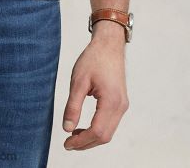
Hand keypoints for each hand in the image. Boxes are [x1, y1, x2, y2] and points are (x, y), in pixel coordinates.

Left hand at [62, 25, 129, 150]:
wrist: (108, 45)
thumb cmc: (93, 59)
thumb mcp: (78, 81)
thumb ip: (73, 106)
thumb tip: (67, 129)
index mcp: (111, 101)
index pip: (97, 131)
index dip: (81, 141)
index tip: (66, 143)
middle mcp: (120, 106)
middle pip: (105, 136)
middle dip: (86, 143)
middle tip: (68, 144)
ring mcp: (122, 105)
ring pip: (108, 132)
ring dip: (92, 138)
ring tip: (73, 136)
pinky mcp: (120, 102)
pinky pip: (110, 123)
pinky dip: (97, 129)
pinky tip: (84, 127)